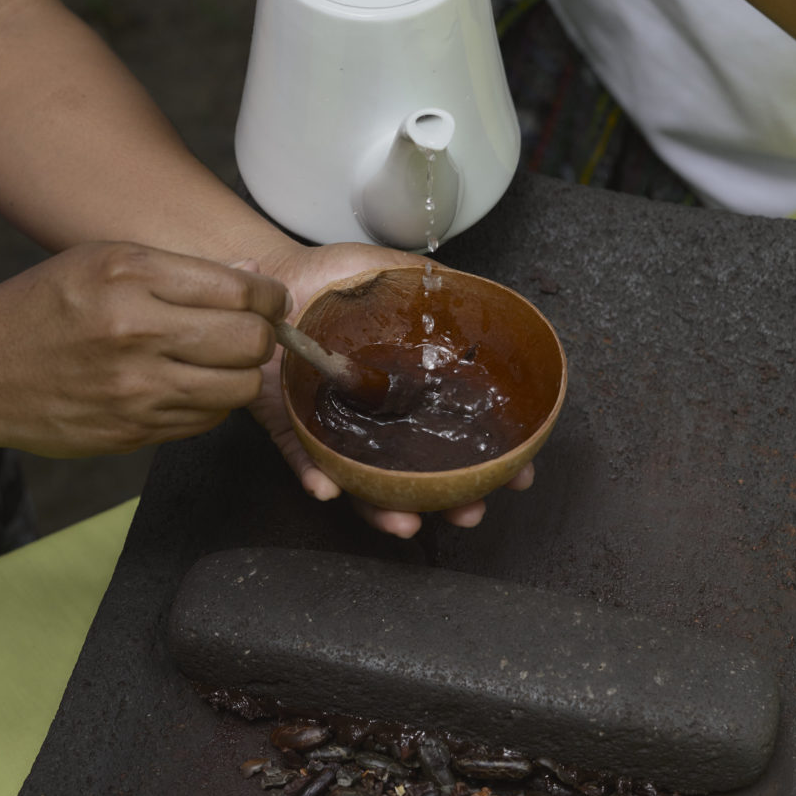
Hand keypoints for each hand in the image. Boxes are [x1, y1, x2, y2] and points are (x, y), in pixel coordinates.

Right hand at [0, 243, 289, 457]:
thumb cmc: (46, 305)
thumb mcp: (105, 260)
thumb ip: (180, 271)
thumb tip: (253, 276)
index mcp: (130, 275)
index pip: (240, 290)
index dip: (270, 298)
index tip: (272, 301)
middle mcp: (135, 332)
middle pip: (250, 343)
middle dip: (264, 337)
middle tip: (255, 333)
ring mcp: (134, 389)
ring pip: (239, 389)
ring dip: (243, 375)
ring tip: (223, 362)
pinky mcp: (131, 432)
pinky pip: (206, 421)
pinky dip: (211, 404)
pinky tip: (190, 386)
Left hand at [249, 241, 533, 539]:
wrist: (276, 278)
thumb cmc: (332, 278)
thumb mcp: (391, 272)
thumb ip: (434, 287)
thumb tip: (485, 300)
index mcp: (406, 391)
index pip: (452, 433)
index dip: (487, 460)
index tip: (518, 474)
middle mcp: (375, 418)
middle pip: (417, 473)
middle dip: (448, 502)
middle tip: (469, 513)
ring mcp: (334, 428)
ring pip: (364, 484)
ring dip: (385, 510)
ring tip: (407, 523)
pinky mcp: (290, 427)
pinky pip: (302, 461)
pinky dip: (315, 479)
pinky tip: (328, 491)